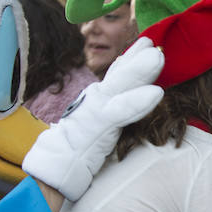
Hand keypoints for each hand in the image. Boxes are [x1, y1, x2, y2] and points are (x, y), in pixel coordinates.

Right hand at [22, 37, 164, 201]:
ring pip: (120, 86)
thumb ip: (112, 111)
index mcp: (97, 101)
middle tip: (154, 43)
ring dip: (140, 70)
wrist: (53, 168)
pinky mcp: (96, 127)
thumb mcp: (97, 127)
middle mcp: (95, 100)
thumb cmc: (77, 151)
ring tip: (158, 58)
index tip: (146, 43)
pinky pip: (120, 111)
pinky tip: (156, 93)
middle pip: (120, 75)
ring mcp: (95, 111)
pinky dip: (138, 101)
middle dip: (137, 58)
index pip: (117, 75)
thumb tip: (126, 100)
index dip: (131, 58)